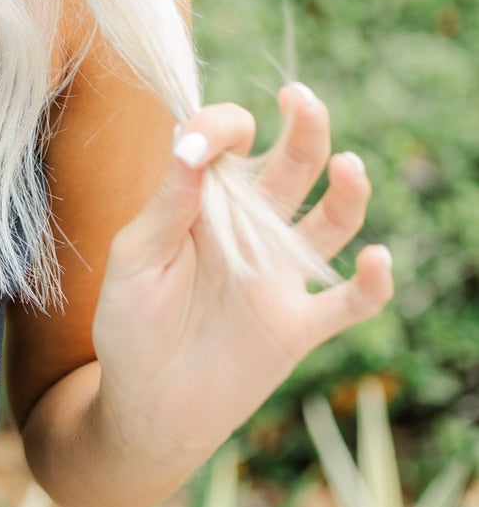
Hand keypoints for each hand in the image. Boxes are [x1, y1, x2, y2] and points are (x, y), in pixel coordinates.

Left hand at [92, 83, 393, 470]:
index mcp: (205, 202)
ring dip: (346, 191)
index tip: (202, 144)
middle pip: (292, 166)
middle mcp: (250, 229)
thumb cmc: (129, 325)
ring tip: (348, 164)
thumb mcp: (135, 257)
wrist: (143, 407)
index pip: (231, 143)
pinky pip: (348, 304)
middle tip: (302, 99)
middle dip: (303, 128)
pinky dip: (371, 284)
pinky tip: (377, 259)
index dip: (223, 129)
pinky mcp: (297, 327)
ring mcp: (280, 276)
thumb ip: (168, 202)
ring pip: (331, 221)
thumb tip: (190, 138)